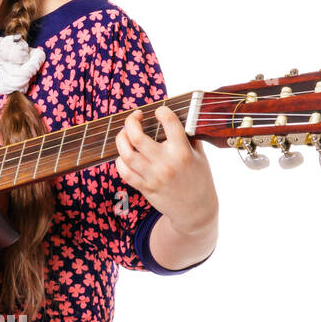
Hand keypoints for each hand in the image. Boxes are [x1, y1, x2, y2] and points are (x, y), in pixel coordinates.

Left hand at [115, 105, 217, 236]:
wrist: (196, 211)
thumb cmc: (200, 180)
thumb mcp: (200, 156)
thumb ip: (189, 137)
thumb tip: (179, 118)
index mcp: (182, 152)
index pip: (169, 122)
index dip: (161, 111)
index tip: (159, 111)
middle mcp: (166, 163)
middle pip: (137, 137)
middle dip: (131, 121)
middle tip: (135, 117)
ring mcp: (153, 177)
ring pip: (126, 154)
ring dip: (121, 139)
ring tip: (125, 134)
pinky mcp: (146, 188)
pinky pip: (125, 173)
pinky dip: (120, 161)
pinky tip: (124, 155)